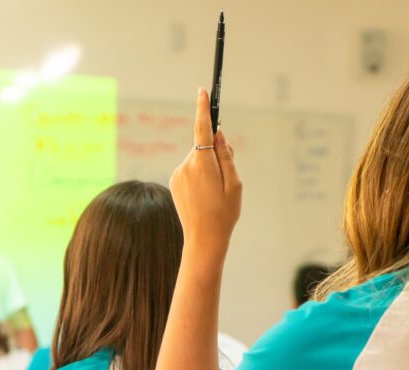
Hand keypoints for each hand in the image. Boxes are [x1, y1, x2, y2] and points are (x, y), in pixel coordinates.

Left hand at [169, 87, 242, 252]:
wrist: (203, 238)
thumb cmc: (224, 213)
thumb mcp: (234, 184)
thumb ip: (227, 156)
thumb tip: (219, 135)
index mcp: (203, 163)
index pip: (203, 129)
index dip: (203, 109)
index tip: (202, 91)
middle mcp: (186, 164)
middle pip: (204, 146)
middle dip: (216, 153)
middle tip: (227, 177)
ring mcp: (178, 173)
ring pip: (197, 159)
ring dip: (207, 167)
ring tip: (214, 192)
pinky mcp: (174, 181)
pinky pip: (190, 170)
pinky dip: (199, 176)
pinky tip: (204, 195)